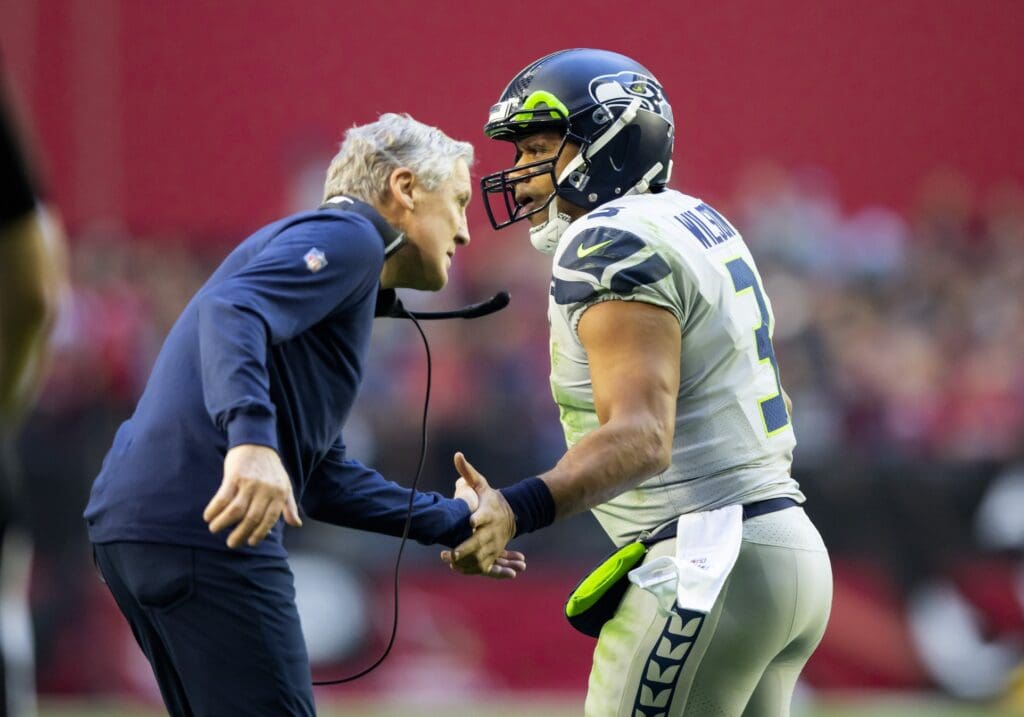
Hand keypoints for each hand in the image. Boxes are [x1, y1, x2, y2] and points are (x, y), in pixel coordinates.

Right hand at [203, 444, 301, 548]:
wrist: (256, 442)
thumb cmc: (271, 468)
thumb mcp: (285, 485)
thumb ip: (289, 506)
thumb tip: (296, 524)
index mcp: (279, 493)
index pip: (269, 519)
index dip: (259, 534)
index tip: (250, 542)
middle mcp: (265, 489)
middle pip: (251, 518)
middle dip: (240, 534)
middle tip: (232, 543)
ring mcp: (249, 483)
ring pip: (235, 510)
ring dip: (223, 523)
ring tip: (215, 530)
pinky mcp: (234, 476)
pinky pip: (222, 498)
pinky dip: (214, 509)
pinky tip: (209, 516)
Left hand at [439, 452, 516, 575]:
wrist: (512, 516)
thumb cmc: (491, 499)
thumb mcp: (481, 484)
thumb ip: (468, 473)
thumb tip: (457, 455)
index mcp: (488, 512)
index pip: (484, 516)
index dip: (478, 519)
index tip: (470, 521)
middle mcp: (492, 531)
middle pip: (480, 542)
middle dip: (466, 549)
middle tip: (452, 553)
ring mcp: (493, 545)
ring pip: (480, 558)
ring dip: (465, 562)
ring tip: (448, 560)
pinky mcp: (493, 555)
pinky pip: (483, 567)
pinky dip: (471, 570)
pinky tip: (456, 568)